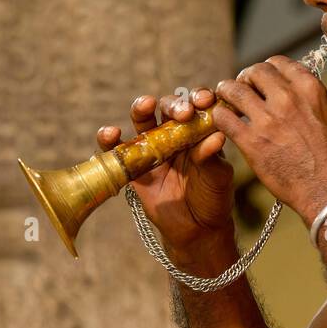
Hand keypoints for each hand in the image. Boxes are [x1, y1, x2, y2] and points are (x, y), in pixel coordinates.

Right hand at [96, 88, 234, 251]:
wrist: (196, 229)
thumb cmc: (212, 197)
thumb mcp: (217, 177)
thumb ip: (212, 158)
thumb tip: (216, 137)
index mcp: (199, 131)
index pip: (198, 105)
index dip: (199, 98)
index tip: (205, 101)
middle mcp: (175, 134)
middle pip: (168, 108)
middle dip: (174, 104)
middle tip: (183, 113)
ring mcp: (152, 148)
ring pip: (141, 120)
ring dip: (141, 108)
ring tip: (145, 105)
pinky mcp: (133, 166)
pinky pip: (117, 149)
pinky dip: (109, 139)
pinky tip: (111, 133)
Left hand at [212, 57, 326, 220]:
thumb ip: (314, 102)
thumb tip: (302, 94)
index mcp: (310, 90)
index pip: (278, 62)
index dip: (266, 69)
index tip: (262, 81)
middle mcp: (288, 99)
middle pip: (254, 71)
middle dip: (245, 78)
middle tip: (243, 90)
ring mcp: (268, 119)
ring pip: (233, 89)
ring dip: (226, 93)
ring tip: (226, 102)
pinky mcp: (251, 142)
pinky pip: (223, 118)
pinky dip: (220, 117)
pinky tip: (224, 124)